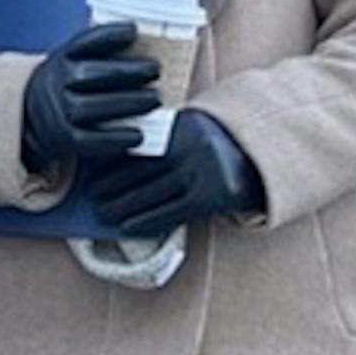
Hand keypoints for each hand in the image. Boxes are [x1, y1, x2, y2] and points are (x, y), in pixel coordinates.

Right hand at [20, 22, 158, 172]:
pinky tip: (139, 134)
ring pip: (91, 107)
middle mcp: (56, 83)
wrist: (32, 116)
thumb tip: (149, 43)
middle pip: (90, 75)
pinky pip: (89, 140)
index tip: (133, 30)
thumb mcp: (73, 61)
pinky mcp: (63, 139)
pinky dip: (115, 138)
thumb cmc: (69, 84)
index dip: (107, 35)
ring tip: (155, 98)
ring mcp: (58, 112)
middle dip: (126, 71)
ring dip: (126, 103)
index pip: (82, 43)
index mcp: (61, 58)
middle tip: (156, 69)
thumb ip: (101, 53)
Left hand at [83, 109, 263, 239]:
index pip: (138, 145)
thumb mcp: (193, 128)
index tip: (92, 170)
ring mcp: (199, 173)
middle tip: (90, 195)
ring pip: (151, 193)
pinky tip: (127, 226)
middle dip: (112, 184)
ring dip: (122, 205)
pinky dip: (146, 220)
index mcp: (181, 128)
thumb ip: (165, 137)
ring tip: (102, 212)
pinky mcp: (209, 197)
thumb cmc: (221, 143)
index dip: (112, 161)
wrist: (264, 155)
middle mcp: (188, 148)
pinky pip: (171, 212)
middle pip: (140, 170)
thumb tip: (122, 154)